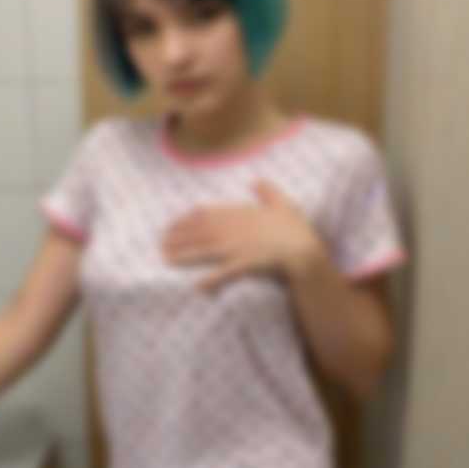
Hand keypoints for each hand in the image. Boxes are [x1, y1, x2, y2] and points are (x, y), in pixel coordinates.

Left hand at [160, 180, 323, 292]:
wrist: (309, 253)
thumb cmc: (297, 231)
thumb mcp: (284, 205)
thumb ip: (269, 191)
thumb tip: (257, 180)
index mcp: (242, 214)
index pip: (207, 214)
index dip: (185, 221)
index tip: (170, 226)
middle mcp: (237, 229)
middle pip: (201, 232)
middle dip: (179, 238)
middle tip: (160, 245)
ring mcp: (242, 247)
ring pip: (207, 250)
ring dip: (185, 255)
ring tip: (166, 261)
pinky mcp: (249, 264)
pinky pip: (227, 273)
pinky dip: (212, 279)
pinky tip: (198, 287)